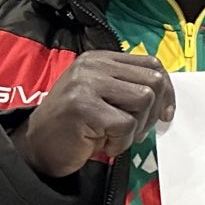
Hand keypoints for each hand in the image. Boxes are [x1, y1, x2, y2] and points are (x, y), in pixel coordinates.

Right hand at [9, 51, 174, 177]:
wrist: (37, 146)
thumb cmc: (76, 125)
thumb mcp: (104, 97)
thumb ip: (129, 88)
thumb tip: (167, 96)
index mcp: (100, 59)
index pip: (151, 64)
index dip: (166, 90)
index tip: (166, 113)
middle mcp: (93, 65)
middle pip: (153, 81)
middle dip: (153, 113)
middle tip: (136, 131)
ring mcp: (86, 83)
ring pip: (143, 99)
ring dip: (136, 127)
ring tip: (114, 136)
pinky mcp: (84, 106)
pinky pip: (126, 124)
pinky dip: (121, 142)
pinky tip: (101, 144)